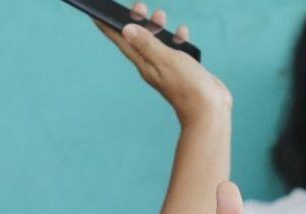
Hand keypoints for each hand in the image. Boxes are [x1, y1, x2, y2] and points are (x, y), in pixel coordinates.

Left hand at [94, 4, 230, 125]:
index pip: (122, 42)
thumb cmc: (188, 87)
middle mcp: (153, 65)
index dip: (108, 28)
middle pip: (138, 39)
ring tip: (161, 14)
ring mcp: (167, 68)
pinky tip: (182, 33)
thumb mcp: (165, 60)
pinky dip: (177, 38)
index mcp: (145, 63)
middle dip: (137, 20)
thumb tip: (126, 29)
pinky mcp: (182, 69)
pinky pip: (175, 48)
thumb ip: (147, 44)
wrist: (209, 111)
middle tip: (140, 6)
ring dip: (157, 26)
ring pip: (157, 41)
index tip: (96, 16)